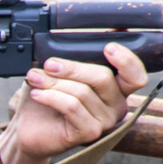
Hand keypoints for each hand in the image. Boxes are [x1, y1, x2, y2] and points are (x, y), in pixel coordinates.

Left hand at [1, 44, 148, 163]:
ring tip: (35, 78)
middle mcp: (116, 107)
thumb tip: (101, 30)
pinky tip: (37, 94)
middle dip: (71, 68)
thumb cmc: (47, 99)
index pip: (135, 76)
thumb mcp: (65, 72)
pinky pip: (72, 107)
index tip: (108, 48)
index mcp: (116, 89)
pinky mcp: (88, 133)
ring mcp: (104, 122)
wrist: (27, 129)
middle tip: (49, 64)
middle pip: (103, 78)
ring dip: (54, 82)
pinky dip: (51, 97)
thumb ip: (83, 54)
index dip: (127, 61)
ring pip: (83, 92)